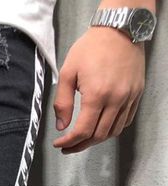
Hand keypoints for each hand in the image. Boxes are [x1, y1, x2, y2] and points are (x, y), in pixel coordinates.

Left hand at [52, 26, 145, 153]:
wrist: (119, 29)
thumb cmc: (91, 48)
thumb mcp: (67, 73)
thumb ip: (62, 103)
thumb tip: (62, 126)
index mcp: (97, 95)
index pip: (83, 131)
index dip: (69, 142)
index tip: (58, 144)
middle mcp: (116, 99)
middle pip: (98, 136)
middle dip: (80, 145)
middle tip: (67, 147)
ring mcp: (129, 97)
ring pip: (113, 131)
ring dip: (96, 140)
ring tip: (82, 140)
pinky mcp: (137, 93)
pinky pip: (125, 121)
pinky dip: (112, 129)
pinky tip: (99, 128)